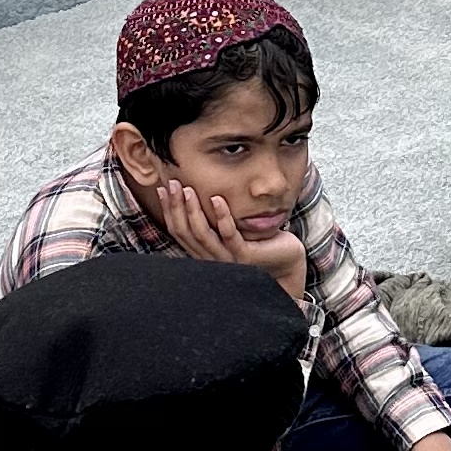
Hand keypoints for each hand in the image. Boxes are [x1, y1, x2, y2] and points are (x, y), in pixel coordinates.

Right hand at [140, 173, 311, 304]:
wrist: (288, 266)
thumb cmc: (261, 245)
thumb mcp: (233, 232)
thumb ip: (217, 221)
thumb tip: (202, 192)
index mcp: (205, 253)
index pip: (179, 231)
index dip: (169, 210)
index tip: (162, 188)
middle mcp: (212, 259)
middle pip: (185, 232)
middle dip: (175, 207)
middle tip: (171, 183)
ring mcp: (228, 260)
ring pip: (202, 234)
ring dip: (192, 210)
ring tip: (187, 189)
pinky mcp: (245, 257)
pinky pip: (229, 235)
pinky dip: (221, 216)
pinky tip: (217, 199)